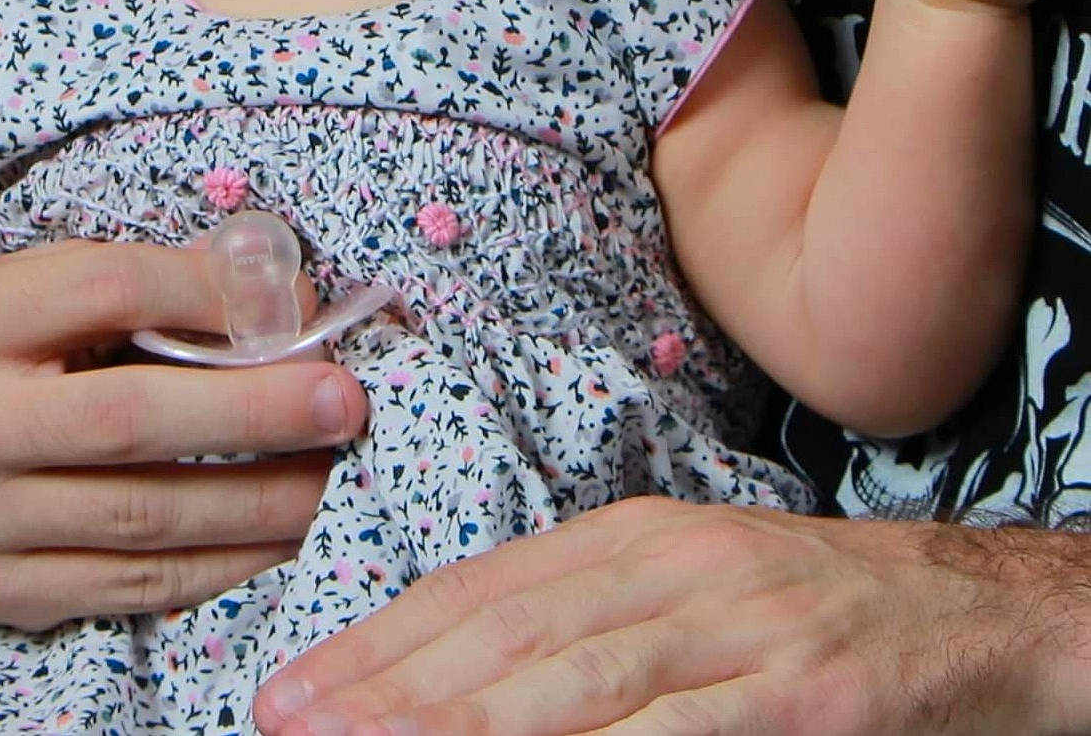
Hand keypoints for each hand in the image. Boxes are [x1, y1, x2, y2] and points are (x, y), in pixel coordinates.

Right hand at [0, 238, 366, 629]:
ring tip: (332, 473)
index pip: (104, 288)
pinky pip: (131, 586)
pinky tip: (277, 538)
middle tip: (344, 402)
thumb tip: (265, 288)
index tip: (294, 303)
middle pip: (133, 416)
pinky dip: (218, 563)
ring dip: (259, 498)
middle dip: (257, 410)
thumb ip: (123, 284)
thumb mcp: (18, 289)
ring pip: (144, 517)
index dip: (209, 293)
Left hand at [252, 496, 1089, 735]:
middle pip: (505, 629)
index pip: (478, 588)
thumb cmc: (804, 604)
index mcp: (628, 537)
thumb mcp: (683, 588)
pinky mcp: (797, 692)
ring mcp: (731, 625)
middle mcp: (665, 566)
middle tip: (293, 720)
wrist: (962, 609)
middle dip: (388, 683)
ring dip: (462, 717)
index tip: (297, 685)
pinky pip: (680, 728)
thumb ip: (587, 621)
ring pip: (574, 677)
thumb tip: (467, 675)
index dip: (381, 638)